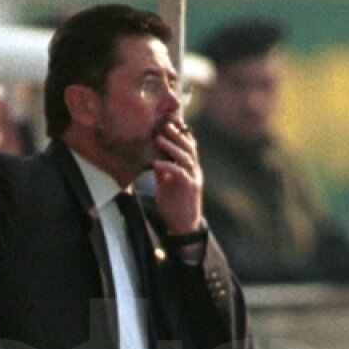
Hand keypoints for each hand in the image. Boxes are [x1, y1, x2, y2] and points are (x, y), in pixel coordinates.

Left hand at [152, 117, 202, 236]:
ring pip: (186, 157)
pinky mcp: (189, 188)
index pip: (188, 146)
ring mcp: (193, 179)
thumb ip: (163, 173)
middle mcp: (194, 171)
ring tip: (158, 138)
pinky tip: (156, 162)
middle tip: (164, 124)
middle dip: (177, 135)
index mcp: (190, 168)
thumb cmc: (175, 206)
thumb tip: (154, 160)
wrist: (184, 226)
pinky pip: (179, 173)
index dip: (181, 133)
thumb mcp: (166, 186)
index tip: (170, 121)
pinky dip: (168, 166)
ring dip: (172, 146)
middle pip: (189, 147)